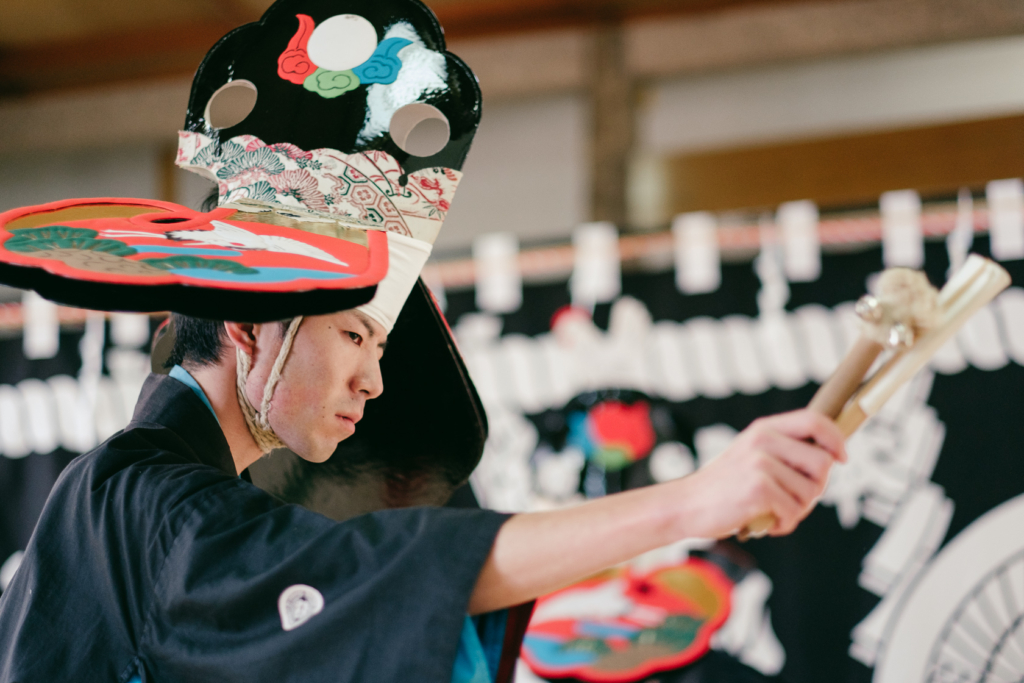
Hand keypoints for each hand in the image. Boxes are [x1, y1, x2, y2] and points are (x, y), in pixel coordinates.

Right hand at [672, 409, 846, 538]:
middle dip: (815, 489)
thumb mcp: (752, 456)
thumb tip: (830, 458)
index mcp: (764, 429)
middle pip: (822, 463)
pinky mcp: (758, 488)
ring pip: (810, 492)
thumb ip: (784, 451)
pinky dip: (784, 524)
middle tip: (793, 499)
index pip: (815, 420)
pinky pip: (793, 512)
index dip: (835, 439)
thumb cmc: (724, 487)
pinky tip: (766, 523)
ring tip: (772, 511)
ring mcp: (760, 463)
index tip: (841, 458)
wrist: (686, 505)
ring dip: (797, 510)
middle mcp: (763, 440)